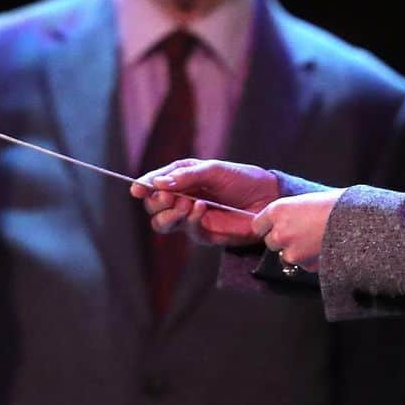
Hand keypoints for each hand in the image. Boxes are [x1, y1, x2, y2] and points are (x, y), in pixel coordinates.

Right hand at [130, 159, 280, 247]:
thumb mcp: (213, 170)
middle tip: (167, 195)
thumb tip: (157, 183)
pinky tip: (202, 208)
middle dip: (156, 201)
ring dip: (169, 214)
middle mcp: (182, 197)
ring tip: (185, 204)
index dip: (144, 185)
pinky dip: (191, 219)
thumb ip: (186, 176)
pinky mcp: (203, 233)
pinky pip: (188, 230)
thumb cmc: (241, 178)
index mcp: (183, 177)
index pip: (155, 182)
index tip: (137, 188)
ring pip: (162, 223)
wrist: (267, 198)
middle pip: (154, 205)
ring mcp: (191, 217)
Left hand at [253, 190, 342, 271]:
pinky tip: (323, 250)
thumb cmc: (335, 204)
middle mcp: (279, 231)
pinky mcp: (304, 265)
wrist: (355, 221)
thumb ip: (292, 211)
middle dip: (282, 240)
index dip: (267, 226)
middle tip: (300, 234)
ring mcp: (290, 250)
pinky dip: (310, 261)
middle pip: (270, 242)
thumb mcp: (306, 200)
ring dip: (296, 252)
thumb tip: (288, 218)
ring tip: (315, 242)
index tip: (275, 227)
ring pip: (285, 256)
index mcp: (277, 210)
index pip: (257, 225)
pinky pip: (302, 266)